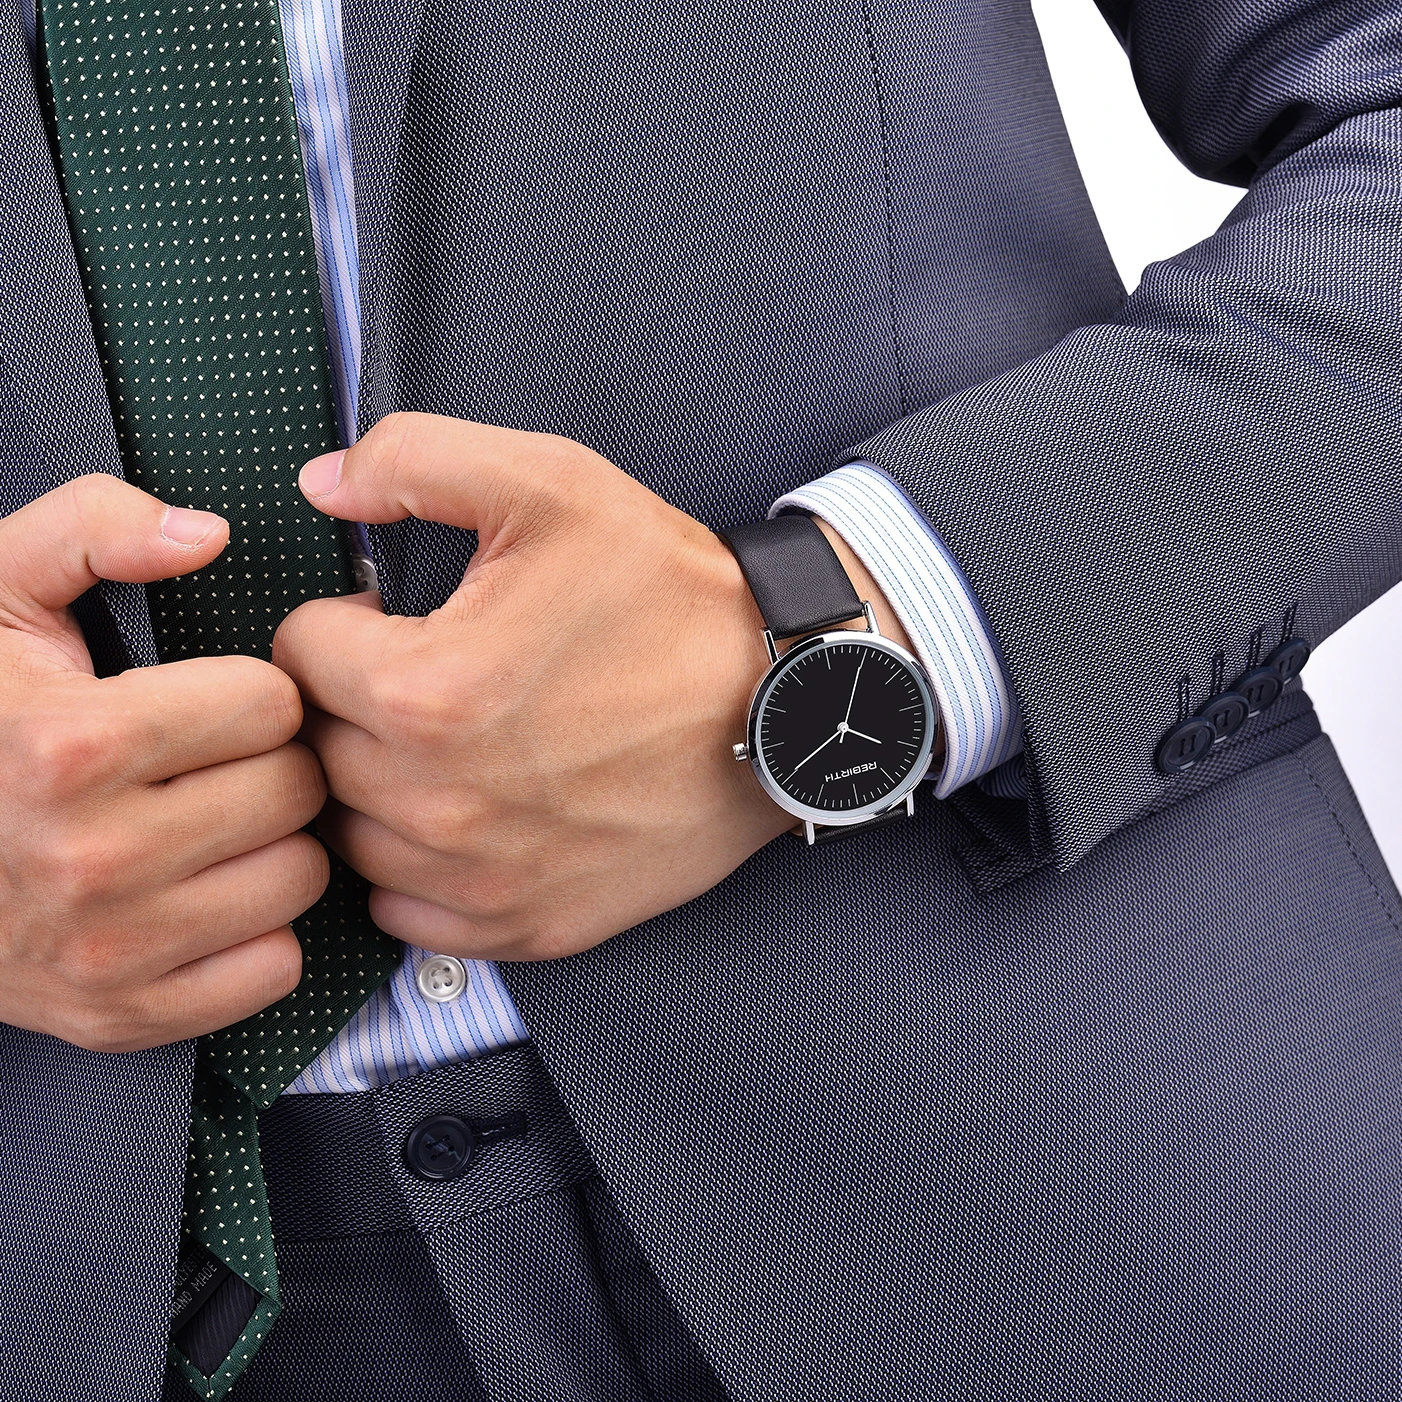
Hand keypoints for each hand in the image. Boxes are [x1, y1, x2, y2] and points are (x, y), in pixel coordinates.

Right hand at [0, 475, 328, 1051]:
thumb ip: (92, 529)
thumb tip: (206, 535)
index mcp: (69, 744)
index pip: (270, 701)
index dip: (252, 691)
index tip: (216, 702)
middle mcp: (92, 856)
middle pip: (293, 789)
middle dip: (268, 763)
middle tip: (214, 764)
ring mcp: (109, 948)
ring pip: (301, 877)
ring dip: (271, 846)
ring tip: (208, 825)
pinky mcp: (124, 1013)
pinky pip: (274, 966)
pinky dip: (254, 932)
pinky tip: (202, 896)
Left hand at [276, 413, 908, 960]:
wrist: (785, 700)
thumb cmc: (671, 596)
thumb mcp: (551, 483)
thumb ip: (411, 459)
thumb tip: (319, 485)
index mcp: (424, 691)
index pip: (296, 657)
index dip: (343, 622)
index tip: (396, 620)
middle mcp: (438, 804)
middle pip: (317, 753)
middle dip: (354, 704)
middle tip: (430, 675)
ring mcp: (481, 878)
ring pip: (352, 837)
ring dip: (379, 788)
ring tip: (452, 744)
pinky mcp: (525, 925)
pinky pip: (406, 912)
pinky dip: (420, 868)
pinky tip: (473, 815)